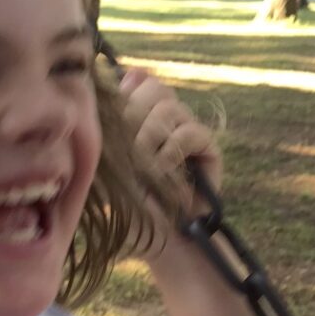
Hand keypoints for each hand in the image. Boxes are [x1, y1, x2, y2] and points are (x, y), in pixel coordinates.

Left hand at [119, 68, 222, 245]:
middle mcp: (165, 119)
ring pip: (169, 107)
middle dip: (133, 116)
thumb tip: (129, 73)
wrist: (159, 242)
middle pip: (153, 87)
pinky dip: (171, 150)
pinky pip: (190, 131)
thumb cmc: (127, 209)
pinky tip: (161, 172)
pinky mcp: (207, 148)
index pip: (137, 81)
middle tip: (126, 151)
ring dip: (149, 136)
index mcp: (141, 117)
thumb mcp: (107, 166)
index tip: (111, 125)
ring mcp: (187, 131)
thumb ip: (111, 122)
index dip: (124, 96)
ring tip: (142, 167)